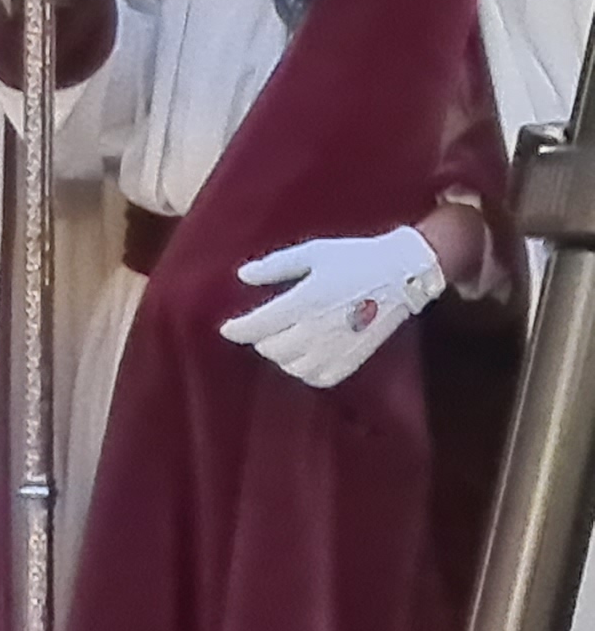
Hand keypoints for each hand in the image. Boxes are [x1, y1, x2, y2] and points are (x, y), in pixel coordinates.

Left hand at [222, 226, 444, 389]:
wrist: (404, 272)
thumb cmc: (356, 257)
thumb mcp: (313, 253)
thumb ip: (275, 266)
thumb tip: (242, 276)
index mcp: (306, 300)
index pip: (257, 326)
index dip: (236, 330)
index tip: (226, 328)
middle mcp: (319, 328)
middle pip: (271, 349)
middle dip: (261, 340)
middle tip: (262, 329)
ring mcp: (338, 347)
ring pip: (293, 367)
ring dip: (282, 356)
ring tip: (284, 340)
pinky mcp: (355, 358)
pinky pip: (320, 378)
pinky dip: (306, 371)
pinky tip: (306, 356)